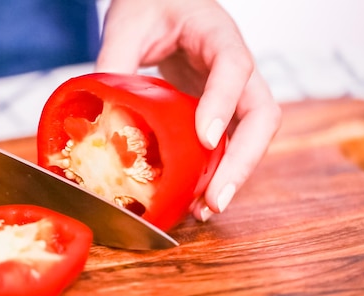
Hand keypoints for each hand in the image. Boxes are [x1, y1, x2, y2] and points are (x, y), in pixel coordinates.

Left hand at [95, 0, 280, 217]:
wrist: (163, 3)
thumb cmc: (151, 5)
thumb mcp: (127, 25)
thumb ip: (115, 65)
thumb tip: (101, 118)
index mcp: (217, 33)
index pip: (233, 66)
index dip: (222, 103)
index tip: (204, 137)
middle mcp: (235, 65)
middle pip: (261, 113)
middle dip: (243, 159)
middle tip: (217, 197)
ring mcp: (233, 90)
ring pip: (253, 134)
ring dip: (236, 173)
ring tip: (208, 208)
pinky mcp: (221, 109)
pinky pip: (231, 142)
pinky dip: (220, 170)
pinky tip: (199, 197)